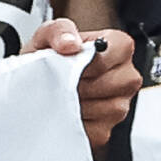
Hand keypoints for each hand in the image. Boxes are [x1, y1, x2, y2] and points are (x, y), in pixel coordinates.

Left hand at [25, 18, 139, 148]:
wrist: (34, 82)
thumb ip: (59, 30)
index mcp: (118, 47)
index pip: (113, 54)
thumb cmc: (47, 58)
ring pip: (108, 109)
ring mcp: (119, 105)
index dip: (87, 62)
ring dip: (79, 104)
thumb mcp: (46, 35)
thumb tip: (70, 44)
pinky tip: (65, 111)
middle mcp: (126, 76)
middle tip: (63, 81)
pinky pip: (97, 131)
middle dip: (82, 84)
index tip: (70, 63)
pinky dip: (76, 122)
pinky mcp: (105, 129)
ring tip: (62, 95)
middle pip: (114, 84)